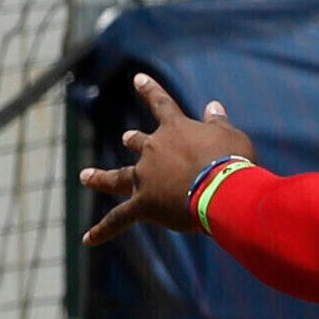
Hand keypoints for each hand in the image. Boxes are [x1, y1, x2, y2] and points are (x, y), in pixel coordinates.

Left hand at [79, 75, 240, 247]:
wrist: (222, 190)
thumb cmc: (232, 161)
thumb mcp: (232, 136)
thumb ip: (219, 123)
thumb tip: (213, 106)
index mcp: (175, 130)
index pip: (161, 104)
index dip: (150, 91)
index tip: (138, 79)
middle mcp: (153, 151)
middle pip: (137, 142)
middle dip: (133, 140)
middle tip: (127, 137)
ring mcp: (144, 178)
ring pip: (117, 177)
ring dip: (100, 176)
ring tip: (86, 176)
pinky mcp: (143, 205)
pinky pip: (118, 219)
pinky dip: (103, 230)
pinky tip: (87, 240)